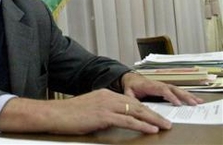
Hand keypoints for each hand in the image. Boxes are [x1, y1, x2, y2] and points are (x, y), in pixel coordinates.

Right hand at [0, 89, 171, 134]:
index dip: (144, 109)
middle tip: (167, 121)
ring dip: (153, 119)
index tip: (155, 115)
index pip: (129, 101)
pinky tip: (152, 129)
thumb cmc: (69, 114)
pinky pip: (128, 120)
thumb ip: (103, 111)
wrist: (55, 113)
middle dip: (153, 113)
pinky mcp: (104, 115)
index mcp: (104, 94)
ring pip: (135, 111)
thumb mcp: (89, 109)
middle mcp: (107, 96)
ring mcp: (106, 105)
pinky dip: (142, 124)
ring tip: (165, 126)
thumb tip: (114, 119)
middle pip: (136, 104)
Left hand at [121, 71, 203, 105]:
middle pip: (173, 88)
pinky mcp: (166, 88)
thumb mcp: (128, 92)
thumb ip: (131, 98)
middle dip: (184, 96)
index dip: (170, 96)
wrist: (131, 79)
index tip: (178, 103)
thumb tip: (135, 105)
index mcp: (150, 85)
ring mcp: (163, 85)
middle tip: (193, 103)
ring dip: (188, 95)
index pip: (162, 89)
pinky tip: (195, 100)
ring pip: (177, 89)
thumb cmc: (130, 86)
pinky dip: (187, 95)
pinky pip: (178, 91)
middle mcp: (159, 84)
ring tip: (199, 102)